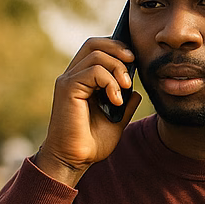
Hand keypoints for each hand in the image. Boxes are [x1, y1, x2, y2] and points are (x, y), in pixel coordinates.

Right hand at [35, 37, 140, 185]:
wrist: (75, 160)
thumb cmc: (92, 143)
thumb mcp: (116, 120)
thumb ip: (125, 104)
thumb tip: (137, 91)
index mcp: (83, 80)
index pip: (97, 49)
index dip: (116, 48)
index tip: (134, 61)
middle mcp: (73, 76)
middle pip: (94, 44)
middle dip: (118, 49)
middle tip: (133, 64)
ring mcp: (69, 81)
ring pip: (96, 55)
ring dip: (117, 69)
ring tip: (125, 89)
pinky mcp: (67, 88)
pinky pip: (93, 71)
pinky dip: (110, 82)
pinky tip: (116, 99)